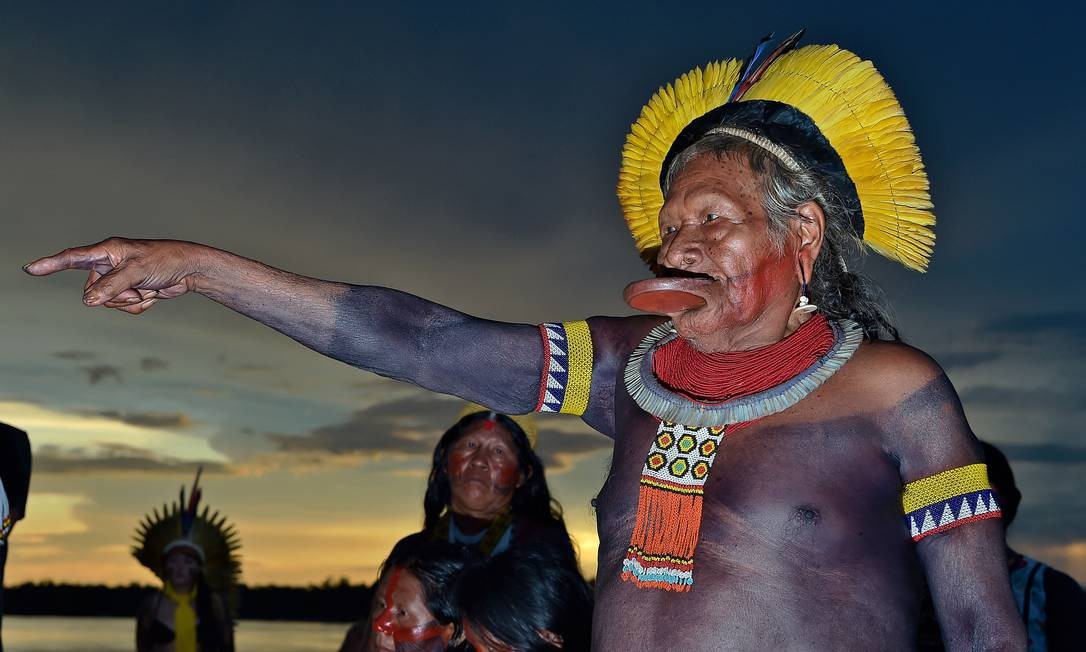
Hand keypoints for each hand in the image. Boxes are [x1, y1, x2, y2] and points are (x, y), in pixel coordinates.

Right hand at [24, 238, 210, 314]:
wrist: (189, 271)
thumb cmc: (165, 261)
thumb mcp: (136, 272)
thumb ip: (111, 286)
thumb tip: (88, 301)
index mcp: (107, 251)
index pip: (72, 258)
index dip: (51, 264)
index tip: (30, 268)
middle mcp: (109, 265)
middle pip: (92, 291)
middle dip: (114, 295)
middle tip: (137, 287)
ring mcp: (119, 279)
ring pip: (107, 302)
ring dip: (129, 301)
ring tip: (147, 289)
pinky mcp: (130, 291)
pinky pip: (123, 307)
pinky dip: (138, 306)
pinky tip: (152, 295)